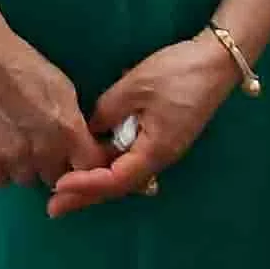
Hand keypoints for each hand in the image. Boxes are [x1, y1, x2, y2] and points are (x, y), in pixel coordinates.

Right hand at [0, 13, 100, 188]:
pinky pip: (0, 181)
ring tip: (14, 141)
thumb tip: (81, 144)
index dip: (85, 166)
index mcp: (68, 130)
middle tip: (40, 145)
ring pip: (27, 180)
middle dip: (52, 165)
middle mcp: (44, 150)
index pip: (91, 167)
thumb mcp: (62, 88)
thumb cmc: (21, 64)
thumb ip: (73, 122)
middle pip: (57, 178)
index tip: (76, 160)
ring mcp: (14, 159)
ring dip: (25, 167)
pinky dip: (0, 170)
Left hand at [48, 31, 249, 217]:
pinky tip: (92, 164)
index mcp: (155, 150)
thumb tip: (89, 130)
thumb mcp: (133, 88)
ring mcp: (163, 149)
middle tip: (53, 207)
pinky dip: (109, 167)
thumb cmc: (177, 73)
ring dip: (96, 184)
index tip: (59, 185)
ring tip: (66, 191)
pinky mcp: (163, 138)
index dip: (85, 185)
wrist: (216, 60)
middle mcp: (160, 157)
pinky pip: (132, 161)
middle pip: (118, 185)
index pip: (114, 179)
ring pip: (125, 175)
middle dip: (85, 196)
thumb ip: (106, 112)